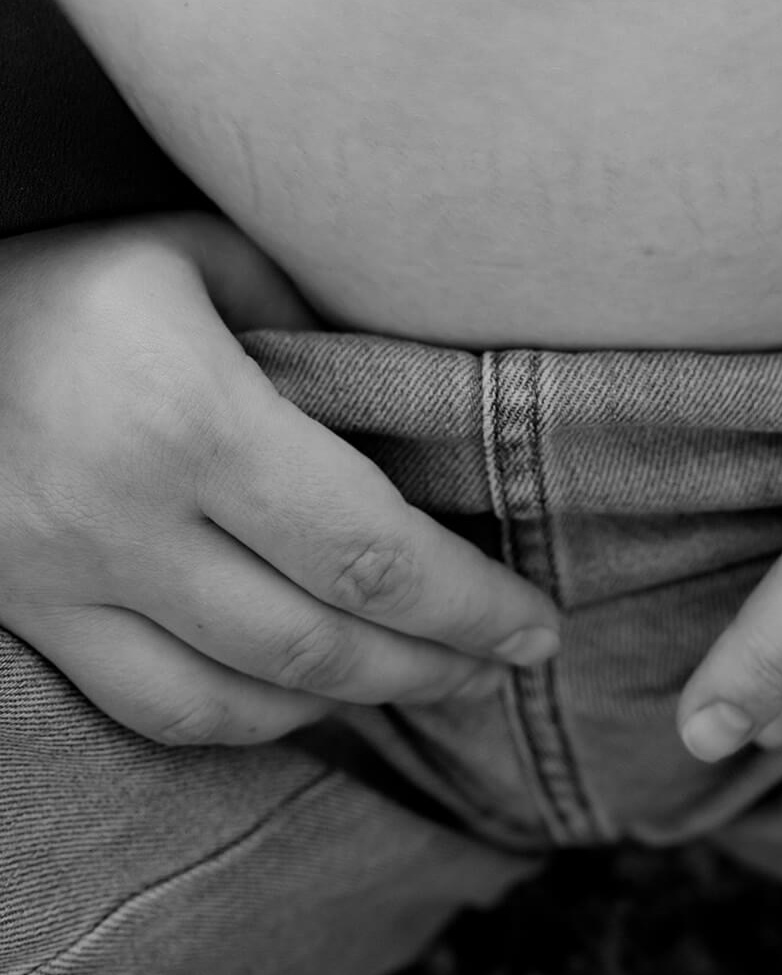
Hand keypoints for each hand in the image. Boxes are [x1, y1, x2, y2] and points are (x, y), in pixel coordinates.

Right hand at [0, 214, 558, 745]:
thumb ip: (312, 323)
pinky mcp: (27, 617)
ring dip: (357, 701)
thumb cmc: (70, 273)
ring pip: (240, 695)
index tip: (537, 623)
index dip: (467, 603)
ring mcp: (66, 584)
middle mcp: (127, 520)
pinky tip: (313, 700)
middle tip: (511, 660)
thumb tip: (410, 403)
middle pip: (318, 638)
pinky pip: (156, 708)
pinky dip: (253, 719)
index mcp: (191, 418)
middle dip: (437, 661)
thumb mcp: (202, 255)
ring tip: (438, 682)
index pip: (366, 549)